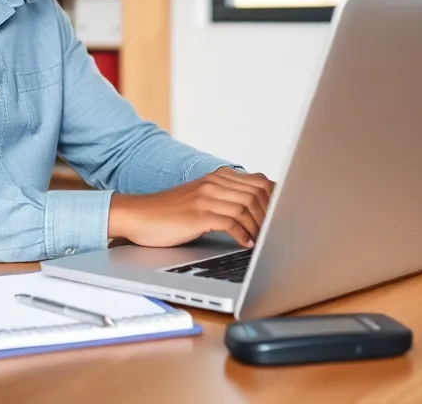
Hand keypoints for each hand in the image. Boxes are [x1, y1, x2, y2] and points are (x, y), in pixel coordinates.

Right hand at [107, 168, 275, 247]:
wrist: (138, 215)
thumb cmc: (170, 212)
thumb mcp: (201, 199)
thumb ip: (226, 198)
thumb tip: (257, 210)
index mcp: (218, 177)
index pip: (259, 182)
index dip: (275, 200)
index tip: (283, 217)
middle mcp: (214, 183)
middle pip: (257, 194)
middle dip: (271, 216)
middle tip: (275, 233)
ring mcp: (206, 197)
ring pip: (247, 208)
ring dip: (259, 227)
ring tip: (263, 241)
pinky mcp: (197, 215)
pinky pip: (230, 222)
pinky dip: (243, 235)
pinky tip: (246, 244)